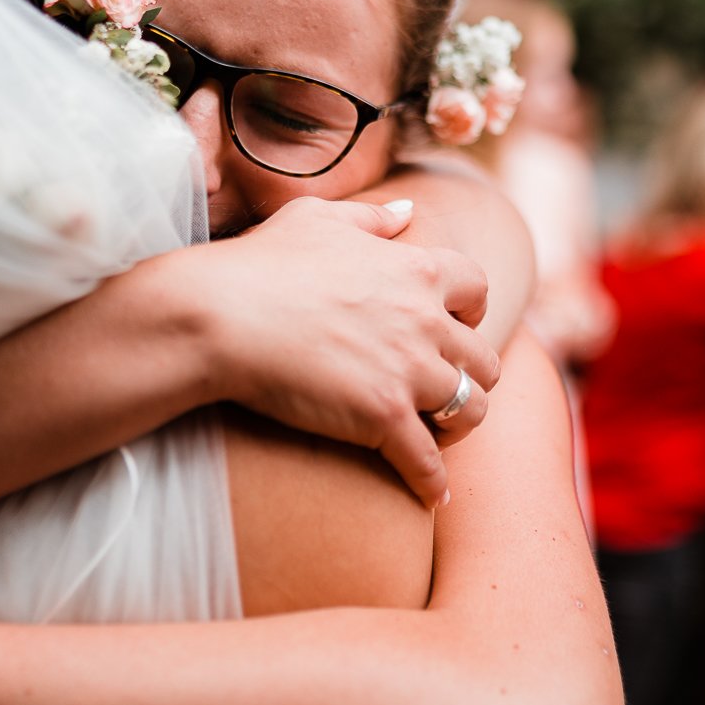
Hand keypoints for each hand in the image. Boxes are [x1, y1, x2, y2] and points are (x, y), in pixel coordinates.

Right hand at [184, 196, 498, 507]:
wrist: (219, 315)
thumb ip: (372, 217)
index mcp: (417, 269)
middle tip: (442, 391)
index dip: (469, 313)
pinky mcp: (383, 418)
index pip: (477, 290)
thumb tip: (408, 211)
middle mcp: (425, 320)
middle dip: (469, 376)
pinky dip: (433, 482)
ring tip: (436, 437)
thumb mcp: (318, 219)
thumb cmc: (259, 263)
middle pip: (485, 359)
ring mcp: (408, 371)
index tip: (451, 328)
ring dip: (458, 426)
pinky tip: (429, 494)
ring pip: (472, 410)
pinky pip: (428, 462)